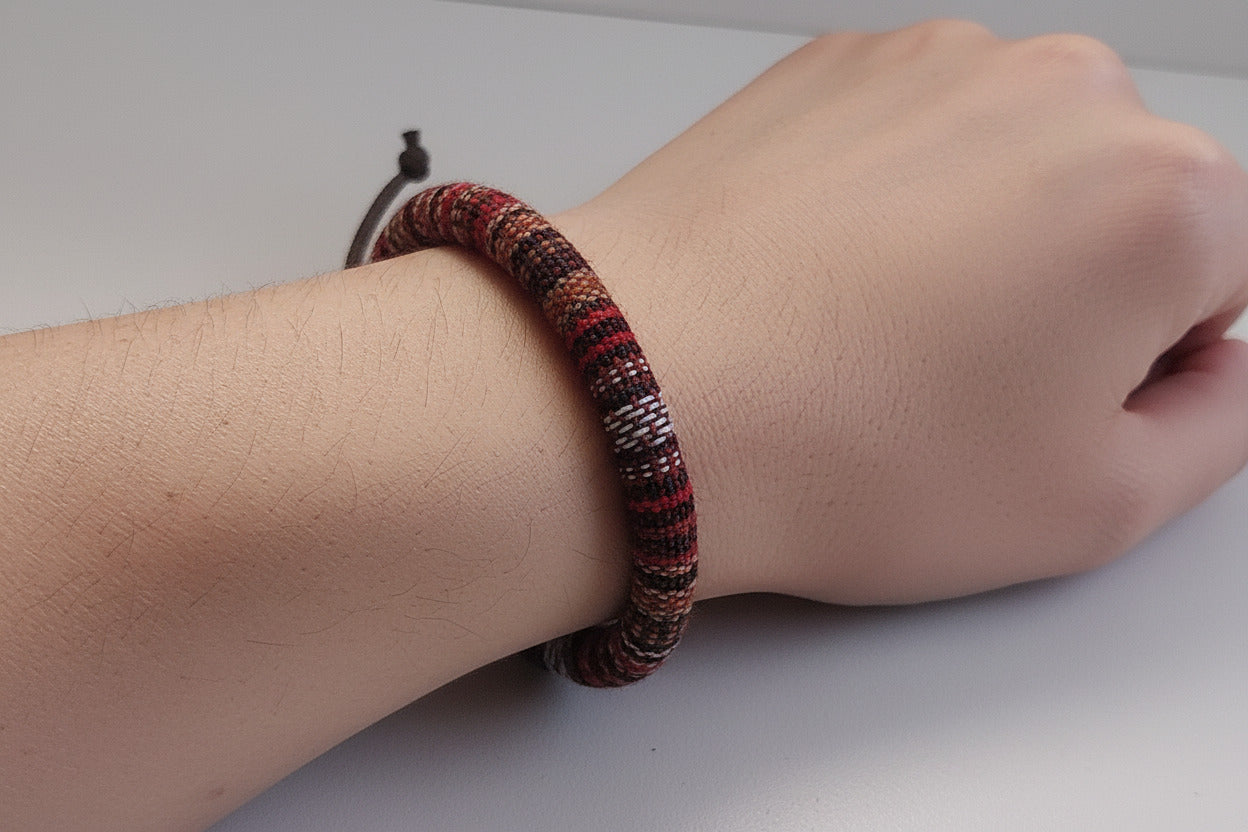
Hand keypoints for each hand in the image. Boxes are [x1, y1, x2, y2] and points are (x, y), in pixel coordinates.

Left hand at [555, 20, 1247, 603]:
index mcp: (1165, 194)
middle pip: (1123, 207)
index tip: (1048, 403)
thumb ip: (1219, 423)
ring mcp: (937, 63)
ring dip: (976, 243)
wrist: (640, 392)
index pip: (1227, 278)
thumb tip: (1221, 366)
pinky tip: (821, 282)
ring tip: (873, 333)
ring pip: (1014, 168)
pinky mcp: (836, 66)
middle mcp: (1061, 92)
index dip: (1145, 360)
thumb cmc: (843, 452)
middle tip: (954, 381)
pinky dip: (888, 204)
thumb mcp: (1095, 505)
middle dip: (1069, 291)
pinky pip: (913, 141)